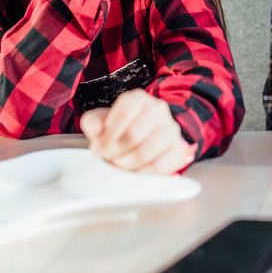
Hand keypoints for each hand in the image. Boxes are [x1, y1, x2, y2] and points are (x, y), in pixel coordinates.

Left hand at [79, 89, 195, 173]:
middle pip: (134, 135)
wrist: (143, 136)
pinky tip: (135, 171)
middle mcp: (158, 109)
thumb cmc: (120, 128)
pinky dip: (142, 173)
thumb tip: (96, 132)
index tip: (99, 150)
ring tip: (120, 164)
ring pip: (145, 152)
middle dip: (115, 152)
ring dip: (127, 164)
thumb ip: (93, 123)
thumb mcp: (101, 120)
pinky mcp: (178, 150)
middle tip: (109, 158)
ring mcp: (171, 129)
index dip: (108, 135)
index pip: (124, 114)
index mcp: (138, 99)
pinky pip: (160, 167)